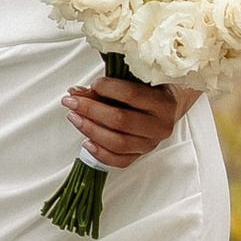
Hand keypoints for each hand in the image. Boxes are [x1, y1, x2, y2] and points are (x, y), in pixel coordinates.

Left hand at [63, 73, 188, 170]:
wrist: (169, 106)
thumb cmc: (149, 89)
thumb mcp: (134, 80)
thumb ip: (108, 85)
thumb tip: (76, 93)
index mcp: (163, 102)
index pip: (132, 95)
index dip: (108, 88)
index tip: (93, 84)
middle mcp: (159, 126)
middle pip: (120, 120)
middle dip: (91, 110)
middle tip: (71, 101)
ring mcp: (151, 144)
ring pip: (117, 142)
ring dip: (90, 129)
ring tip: (74, 117)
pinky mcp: (141, 156)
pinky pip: (119, 161)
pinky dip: (100, 153)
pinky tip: (86, 141)